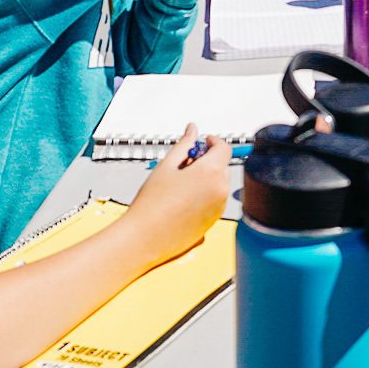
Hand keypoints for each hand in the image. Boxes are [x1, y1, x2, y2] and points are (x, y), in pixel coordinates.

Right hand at [124, 123, 230, 263]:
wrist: (144, 237)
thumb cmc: (152, 203)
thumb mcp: (167, 166)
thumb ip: (184, 145)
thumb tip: (192, 130)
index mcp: (211, 172)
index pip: (224, 148)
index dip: (213, 141)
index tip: (202, 141)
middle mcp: (220, 190)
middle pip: (222, 166)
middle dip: (207, 161)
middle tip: (184, 164)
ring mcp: (219, 207)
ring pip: (218, 183)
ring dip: (205, 178)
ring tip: (179, 185)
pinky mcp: (213, 221)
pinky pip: (214, 200)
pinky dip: (204, 195)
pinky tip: (182, 200)